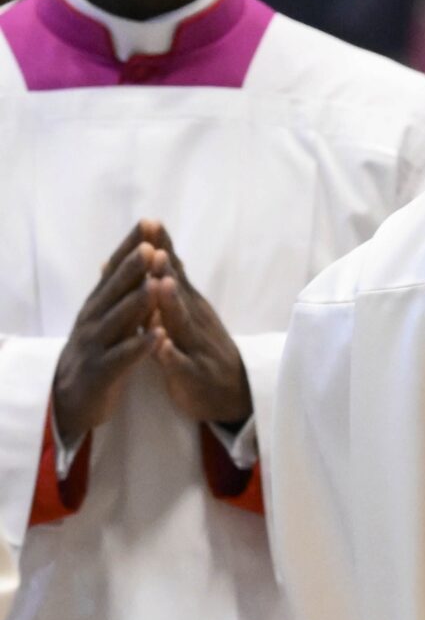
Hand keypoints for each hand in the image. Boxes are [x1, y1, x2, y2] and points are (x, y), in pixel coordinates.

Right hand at [52, 222, 160, 444]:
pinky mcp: (100, 373)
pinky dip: (140, 346)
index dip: (131, 246)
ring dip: (138, 302)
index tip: (150, 223)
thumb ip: (120, 286)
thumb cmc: (97, 348)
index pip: (116, 269)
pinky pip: (122, 358)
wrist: (71, 397)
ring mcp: (95, 345)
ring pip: (118, 321)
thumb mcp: (106, 314)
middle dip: (133, 268)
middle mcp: (94, 319)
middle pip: (115, 290)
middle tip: (151, 246)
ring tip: (157, 284)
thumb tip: (136, 249)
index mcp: (99, 303)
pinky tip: (159, 335)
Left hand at [145, 231, 251, 426]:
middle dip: (166, 269)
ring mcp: (196, 346)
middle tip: (154, 246)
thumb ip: (167, 285)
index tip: (150, 222)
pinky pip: (180, 364)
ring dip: (171, 304)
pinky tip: (160, 345)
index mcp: (190, 305)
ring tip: (160, 285)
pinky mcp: (193, 375)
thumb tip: (146, 253)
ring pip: (182, 323)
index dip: (163, 248)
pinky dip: (170, 354)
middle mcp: (195, 320)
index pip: (175, 271)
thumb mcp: (186, 313)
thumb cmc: (201, 348)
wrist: (233, 393)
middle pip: (179, 292)